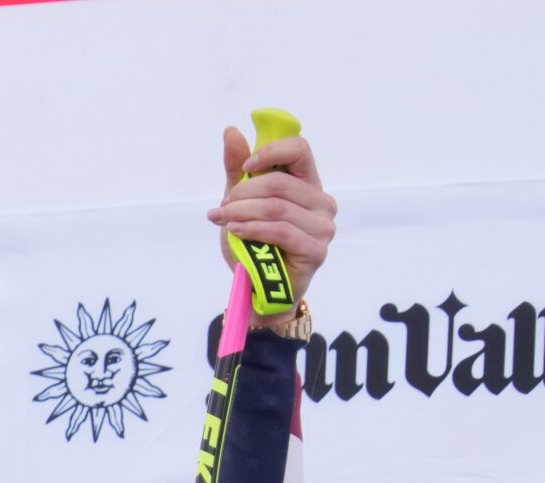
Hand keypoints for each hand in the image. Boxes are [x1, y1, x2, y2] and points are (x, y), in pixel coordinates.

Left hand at [208, 127, 336, 319]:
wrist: (256, 290)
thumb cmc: (252, 245)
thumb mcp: (239, 204)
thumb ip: (238, 170)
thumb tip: (231, 131)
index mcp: (307, 183)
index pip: (299, 149)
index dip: (270, 151)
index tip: (246, 166)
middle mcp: (321, 201)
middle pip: (281, 182)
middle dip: (243, 193)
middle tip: (221, 207)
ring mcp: (323, 227)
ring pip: (278, 207)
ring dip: (242, 212)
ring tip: (223, 220)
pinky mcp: (317, 250)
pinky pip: (281, 231)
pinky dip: (252, 229)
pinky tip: (236, 231)